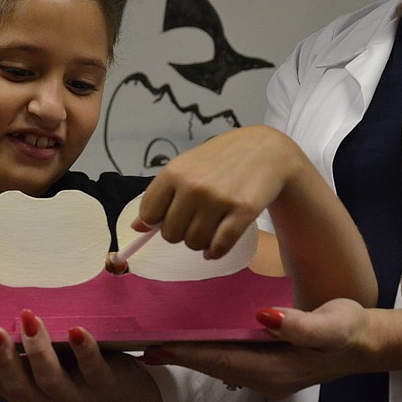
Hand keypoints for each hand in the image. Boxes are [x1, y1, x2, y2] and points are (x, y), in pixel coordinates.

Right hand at [0, 310, 162, 401]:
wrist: (127, 392)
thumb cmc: (77, 368)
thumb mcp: (46, 359)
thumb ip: (21, 344)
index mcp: (26, 393)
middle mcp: (44, 401)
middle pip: (17, 385)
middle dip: (2, 358)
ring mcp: (75, 397)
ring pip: (50, 380)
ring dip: (37, 350)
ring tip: (28, 319)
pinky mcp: (104, 386)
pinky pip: (93, 369)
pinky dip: (83, 350)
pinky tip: (75, 330)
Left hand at [138, 125, 303, 258]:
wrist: (265, 149)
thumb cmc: (220, 159)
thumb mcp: (185, 167)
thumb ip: (160, 195)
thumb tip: (136, 228)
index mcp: (173, 172)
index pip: (149, 213)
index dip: (156, 221)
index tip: (169, 216)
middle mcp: (193, 186)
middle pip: (170, 234)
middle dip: (180, 233)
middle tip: (194, 221)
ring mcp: (218, 199)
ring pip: (194, 243)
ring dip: (199, 242)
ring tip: (209, 227)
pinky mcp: (243, 211)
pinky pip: (219, 247)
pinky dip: (214, 252)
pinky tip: (216, 246)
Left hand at [142, 299, 374, 398]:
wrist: (370, 342)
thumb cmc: (351, 329)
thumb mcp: (332, 324)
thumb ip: (300, 324)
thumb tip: (265, 317)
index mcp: (275, 371)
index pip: (220, 360)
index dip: (186, 353)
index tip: (155, 346)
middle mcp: (265, 379)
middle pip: (213, 365)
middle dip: (178, 355)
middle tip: (143, 343)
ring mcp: (266, 376)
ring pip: (218, 364)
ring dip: (189, 355)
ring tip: (157, 343)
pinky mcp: (268, 367)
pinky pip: (229, 359)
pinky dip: (207, 351)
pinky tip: (193, 341)